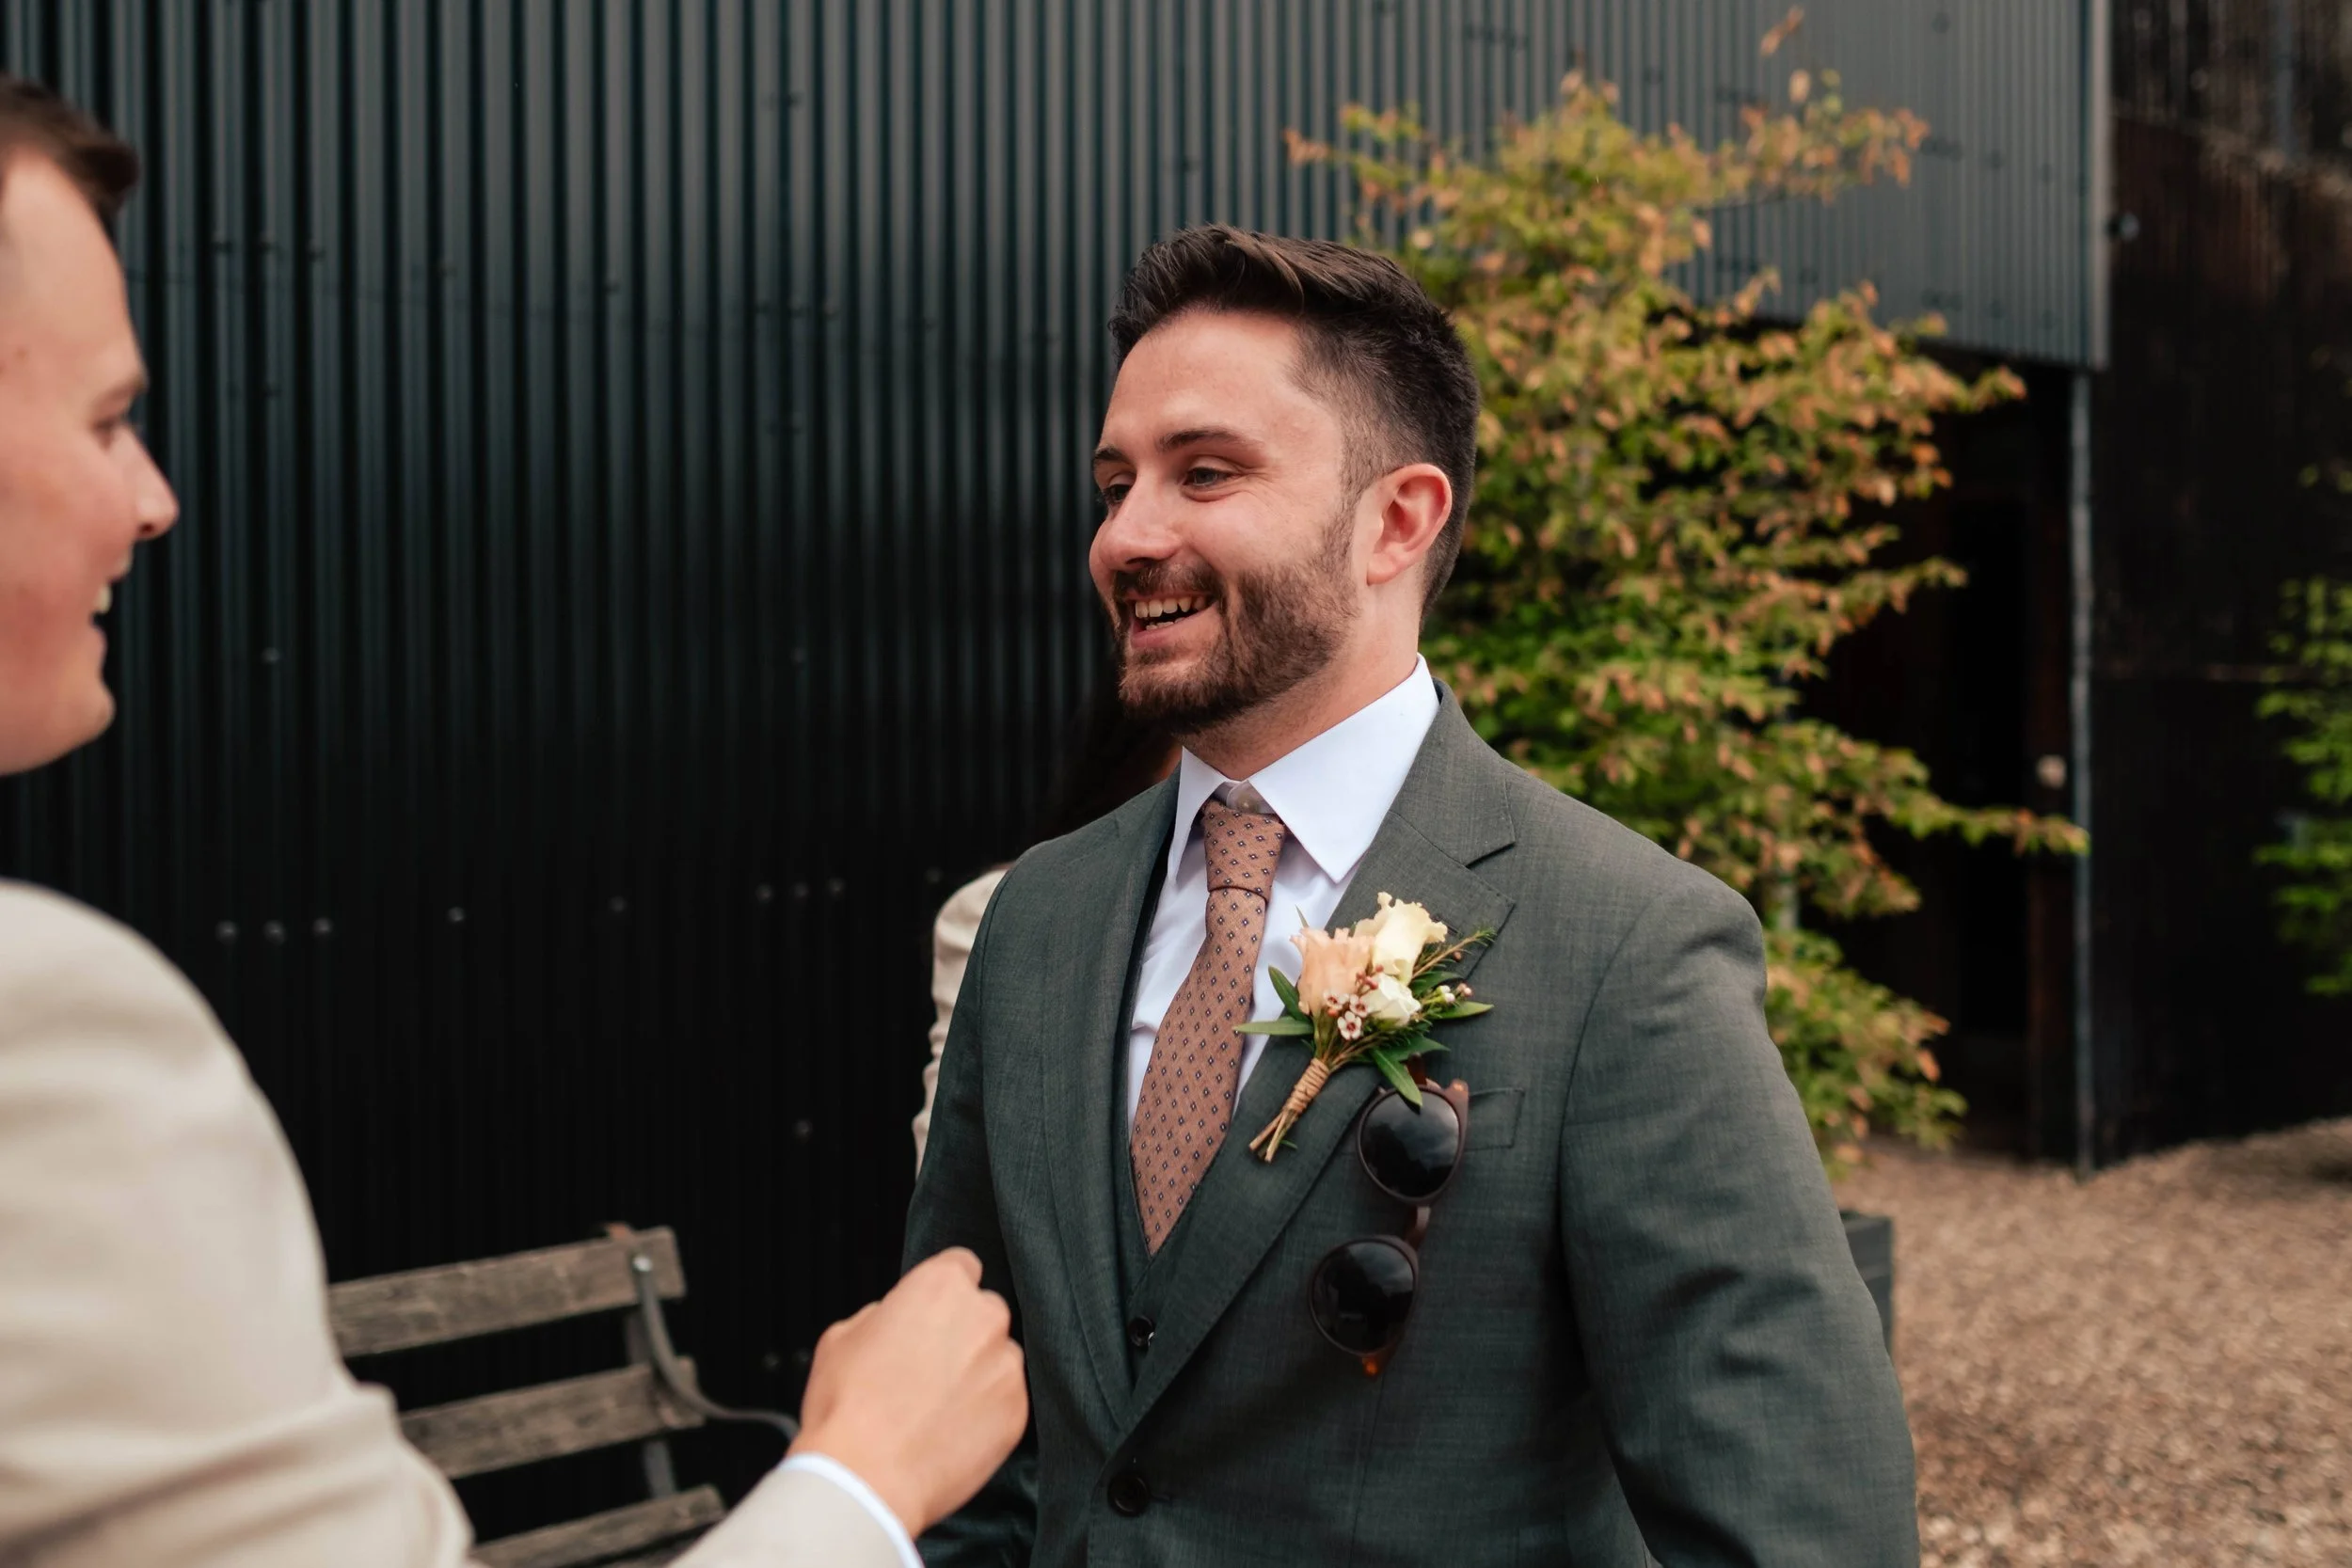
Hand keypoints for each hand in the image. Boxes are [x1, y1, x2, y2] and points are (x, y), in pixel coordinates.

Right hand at [790, 1247, 1027, 1537]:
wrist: (865, 1479)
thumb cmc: (848, 1408)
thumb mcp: (842, 1337)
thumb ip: (882, 1315)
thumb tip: (895, 1319)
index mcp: (940, 1287)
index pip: (961, 1266)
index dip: (943, 1291)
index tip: (933, 1313)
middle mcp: (984, 1317)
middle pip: (983, 1313)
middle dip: (961, 1333)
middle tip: (927, 1368)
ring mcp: (1006, 1365)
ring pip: (997, 1359)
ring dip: (976, 1374)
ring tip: (935, 1408)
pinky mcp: (1017, 1411)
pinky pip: (1005, 1401)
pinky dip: (985, 1412)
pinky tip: (949, 1431)